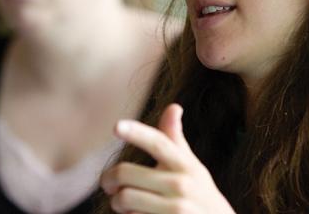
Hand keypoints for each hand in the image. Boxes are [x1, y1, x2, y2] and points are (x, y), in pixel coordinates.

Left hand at [101, 103, 234, 213]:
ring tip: (123, 205)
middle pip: (126, 173)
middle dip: (109, 180)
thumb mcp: (192, 167)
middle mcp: (181, 184)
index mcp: (185, 164)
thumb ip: (176, 140)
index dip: (137, 133)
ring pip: (124, 198)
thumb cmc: (200, 196)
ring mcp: (176, 209)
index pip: (158, 143)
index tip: (116, 126)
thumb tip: (174, 106)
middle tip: (110, 186)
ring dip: (116, 203)